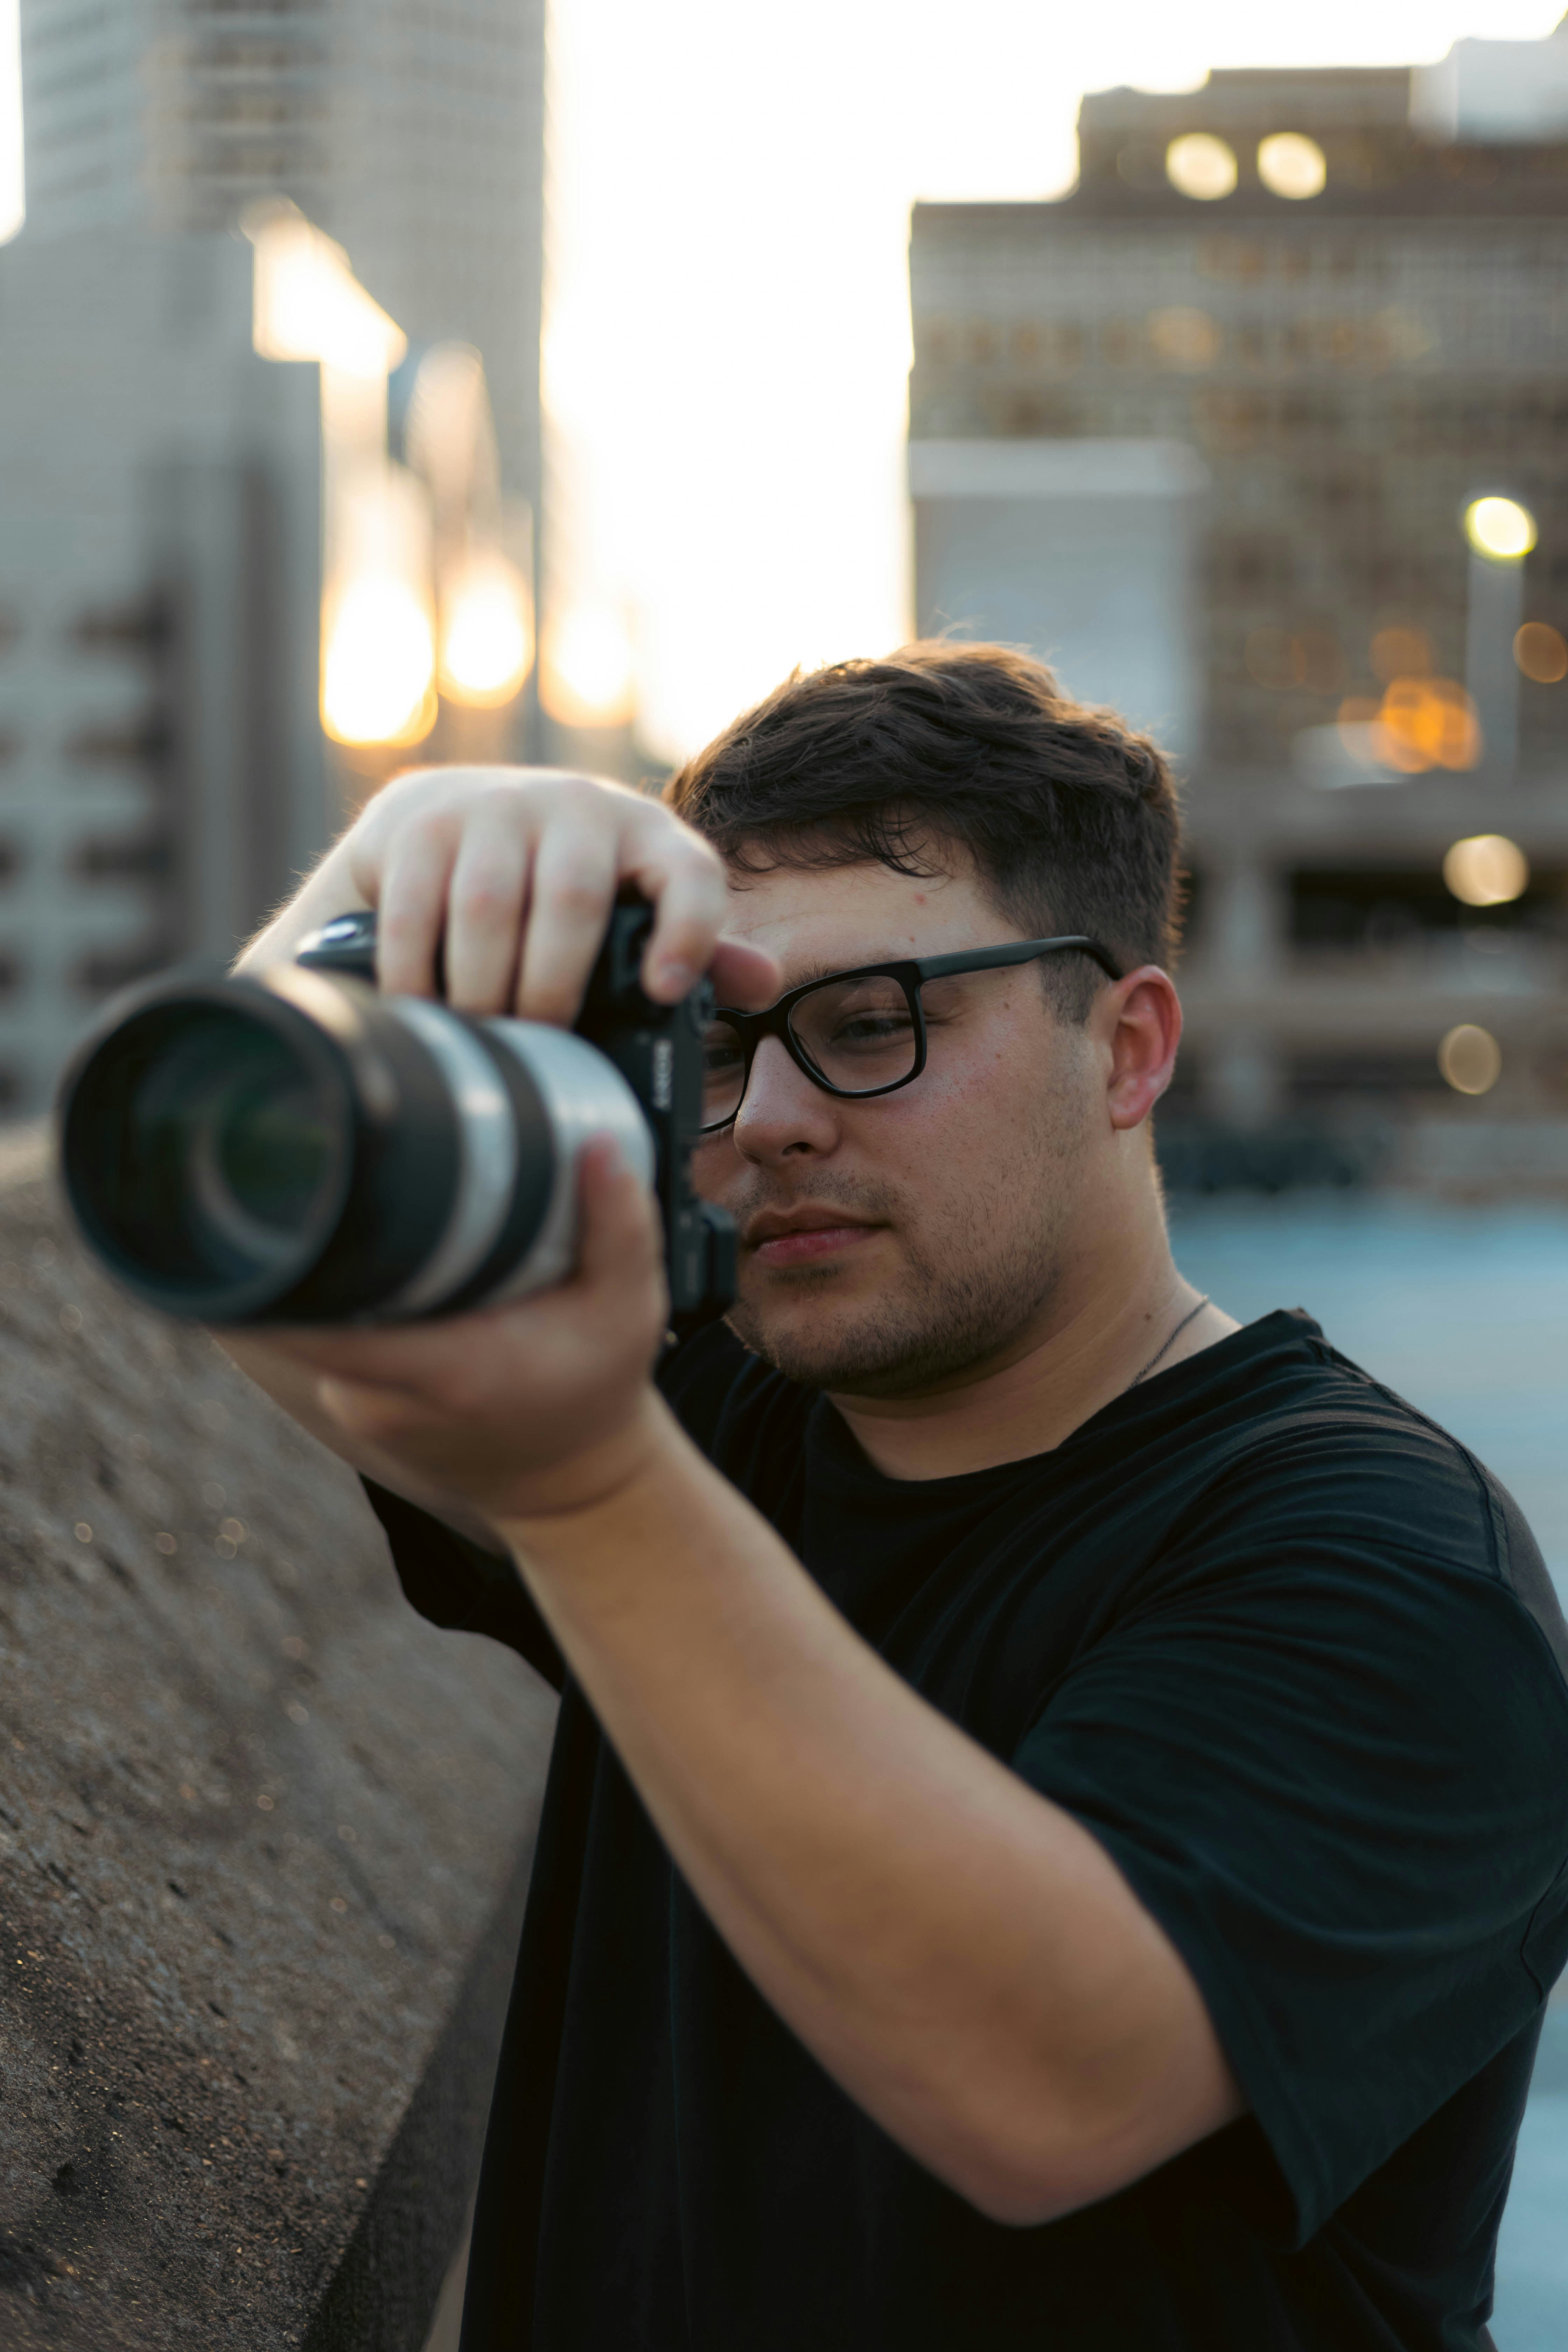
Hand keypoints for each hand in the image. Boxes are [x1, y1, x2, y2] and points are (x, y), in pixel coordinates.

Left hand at [270, 1138, 672, 1527]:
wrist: (569, 1483)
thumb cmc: (595, 1392)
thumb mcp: (627, 1310)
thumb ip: (619, 1228)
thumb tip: (598, 1146)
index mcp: (447, 1370)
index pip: (325, 1312)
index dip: (299, 1249)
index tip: (304, 1185)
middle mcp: (384, 1396)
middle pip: (309, 1295)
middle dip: (328, 1232)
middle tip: (357, 1174)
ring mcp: (359, 1406)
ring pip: (314, 1313)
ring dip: (340, 1266)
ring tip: (386, 1224)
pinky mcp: (351, 1405)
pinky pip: (325, 1334)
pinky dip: (349, 1299)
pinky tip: (393, 1273)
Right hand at [332, 765, 776, 1022]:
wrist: (449, 812)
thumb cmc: (559, 881)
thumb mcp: (633, 906)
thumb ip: (697, 947)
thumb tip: (766, 981)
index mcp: (649, 835)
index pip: (690, 873)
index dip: (688, 931)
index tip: (665, 992)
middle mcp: (580, 807)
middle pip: (573, 901)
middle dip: (554, 987)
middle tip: (541, 1043)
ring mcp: (498, 806)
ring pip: (491, 906)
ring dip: (486, 987)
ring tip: (486, 1034)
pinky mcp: (425, 822)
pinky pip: (421, 908)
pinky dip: (419, 972)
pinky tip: (426, 1012)